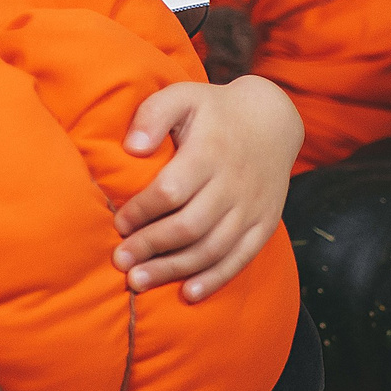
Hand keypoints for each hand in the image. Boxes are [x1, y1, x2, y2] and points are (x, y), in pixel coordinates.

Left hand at [111, 75, 301, 302]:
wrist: (271, 120)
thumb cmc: (213, 111)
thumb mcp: (183, 96)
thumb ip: (153, 114)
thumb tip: (132, 146)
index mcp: (211, 152)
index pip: (172, 190)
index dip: (143, 211)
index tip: (119, 223)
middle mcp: (234, 183)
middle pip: (190, 226)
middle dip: (151, 247)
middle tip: (120, 261)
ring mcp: (252, 207)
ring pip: (212, 248)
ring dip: (174, 269)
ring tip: (138, 282)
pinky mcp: (264, 223)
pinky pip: (241, 257)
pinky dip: (215, 279)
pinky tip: (188, 294)